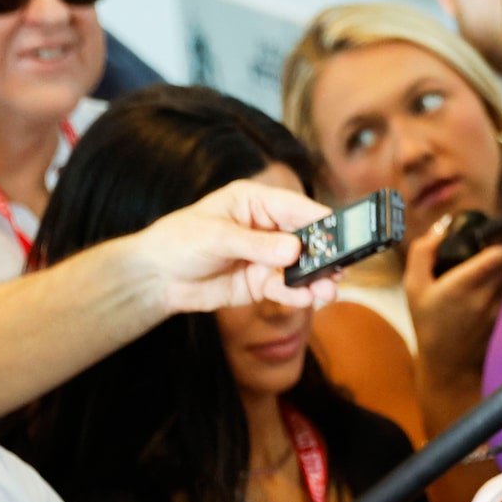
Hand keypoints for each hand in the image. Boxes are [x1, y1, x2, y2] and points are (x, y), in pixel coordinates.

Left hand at [136, 180, 341, 314]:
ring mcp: (267, 257)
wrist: (155, 279)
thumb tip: (294, 251)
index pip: (298, 208)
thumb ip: (256, 244)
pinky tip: (305, 298)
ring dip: (317, 279)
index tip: (346, 234)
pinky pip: (287, 288)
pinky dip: (298, 294)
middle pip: (308, 239)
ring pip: (302, 267)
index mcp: (257, 203)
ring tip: (327, 291)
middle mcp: (268, 228)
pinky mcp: (262, 283)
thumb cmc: (177, 242)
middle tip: (342, 269)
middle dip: (326, 255)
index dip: (323, 220)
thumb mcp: (214, 236)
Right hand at [402, 220, 501, 413]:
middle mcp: (489, 293)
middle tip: (496, 234)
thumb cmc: (427, 322)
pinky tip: (495, 270)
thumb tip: (443, 224)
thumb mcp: (413, 285)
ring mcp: (500, 304)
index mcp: (466, 284)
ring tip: (496, 249)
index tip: (496, 226)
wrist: (447, 362)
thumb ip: (424, 252)